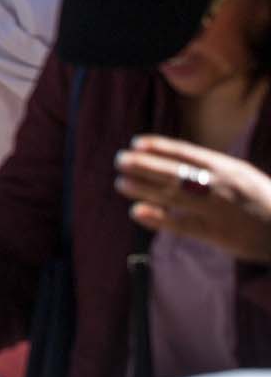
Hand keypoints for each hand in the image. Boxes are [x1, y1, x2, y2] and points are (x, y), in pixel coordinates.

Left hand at [116, 135, 270, 261]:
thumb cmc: (262, 201)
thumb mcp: (241, 175)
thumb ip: (212, 168)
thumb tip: (174, 161)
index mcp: (228, 168)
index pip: (187, 152)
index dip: (159, 147)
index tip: (136, 142)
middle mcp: (221, 185)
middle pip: (174, 171)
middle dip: (144, 164)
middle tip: (120, 160)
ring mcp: (219, 209)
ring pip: (173, 195)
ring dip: (143, 187)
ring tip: (121, 182)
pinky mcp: (218, 234)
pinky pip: (182, 224)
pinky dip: (158, 217)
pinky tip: (136, 211)